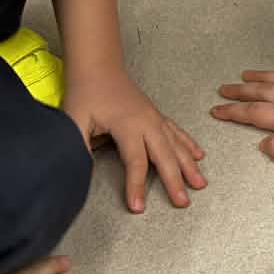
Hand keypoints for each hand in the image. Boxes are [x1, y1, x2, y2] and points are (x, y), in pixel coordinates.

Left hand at [63, 68, 206, 212]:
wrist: (98, 66)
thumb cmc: (86, 92)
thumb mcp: (74, 120)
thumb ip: (78, 146)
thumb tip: (81, 173)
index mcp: (127, 125)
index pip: (135, 161)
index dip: (136, 185)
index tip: (138, 206)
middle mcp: (146, 122)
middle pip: (164, 156)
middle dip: (174, 180)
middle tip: (182, 201)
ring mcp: (154, 118)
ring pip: (176, 145)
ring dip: (189, 165)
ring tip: (200, 184)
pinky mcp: (156, 115)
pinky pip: (177, 132)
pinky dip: (188, 144)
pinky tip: (198, 155)